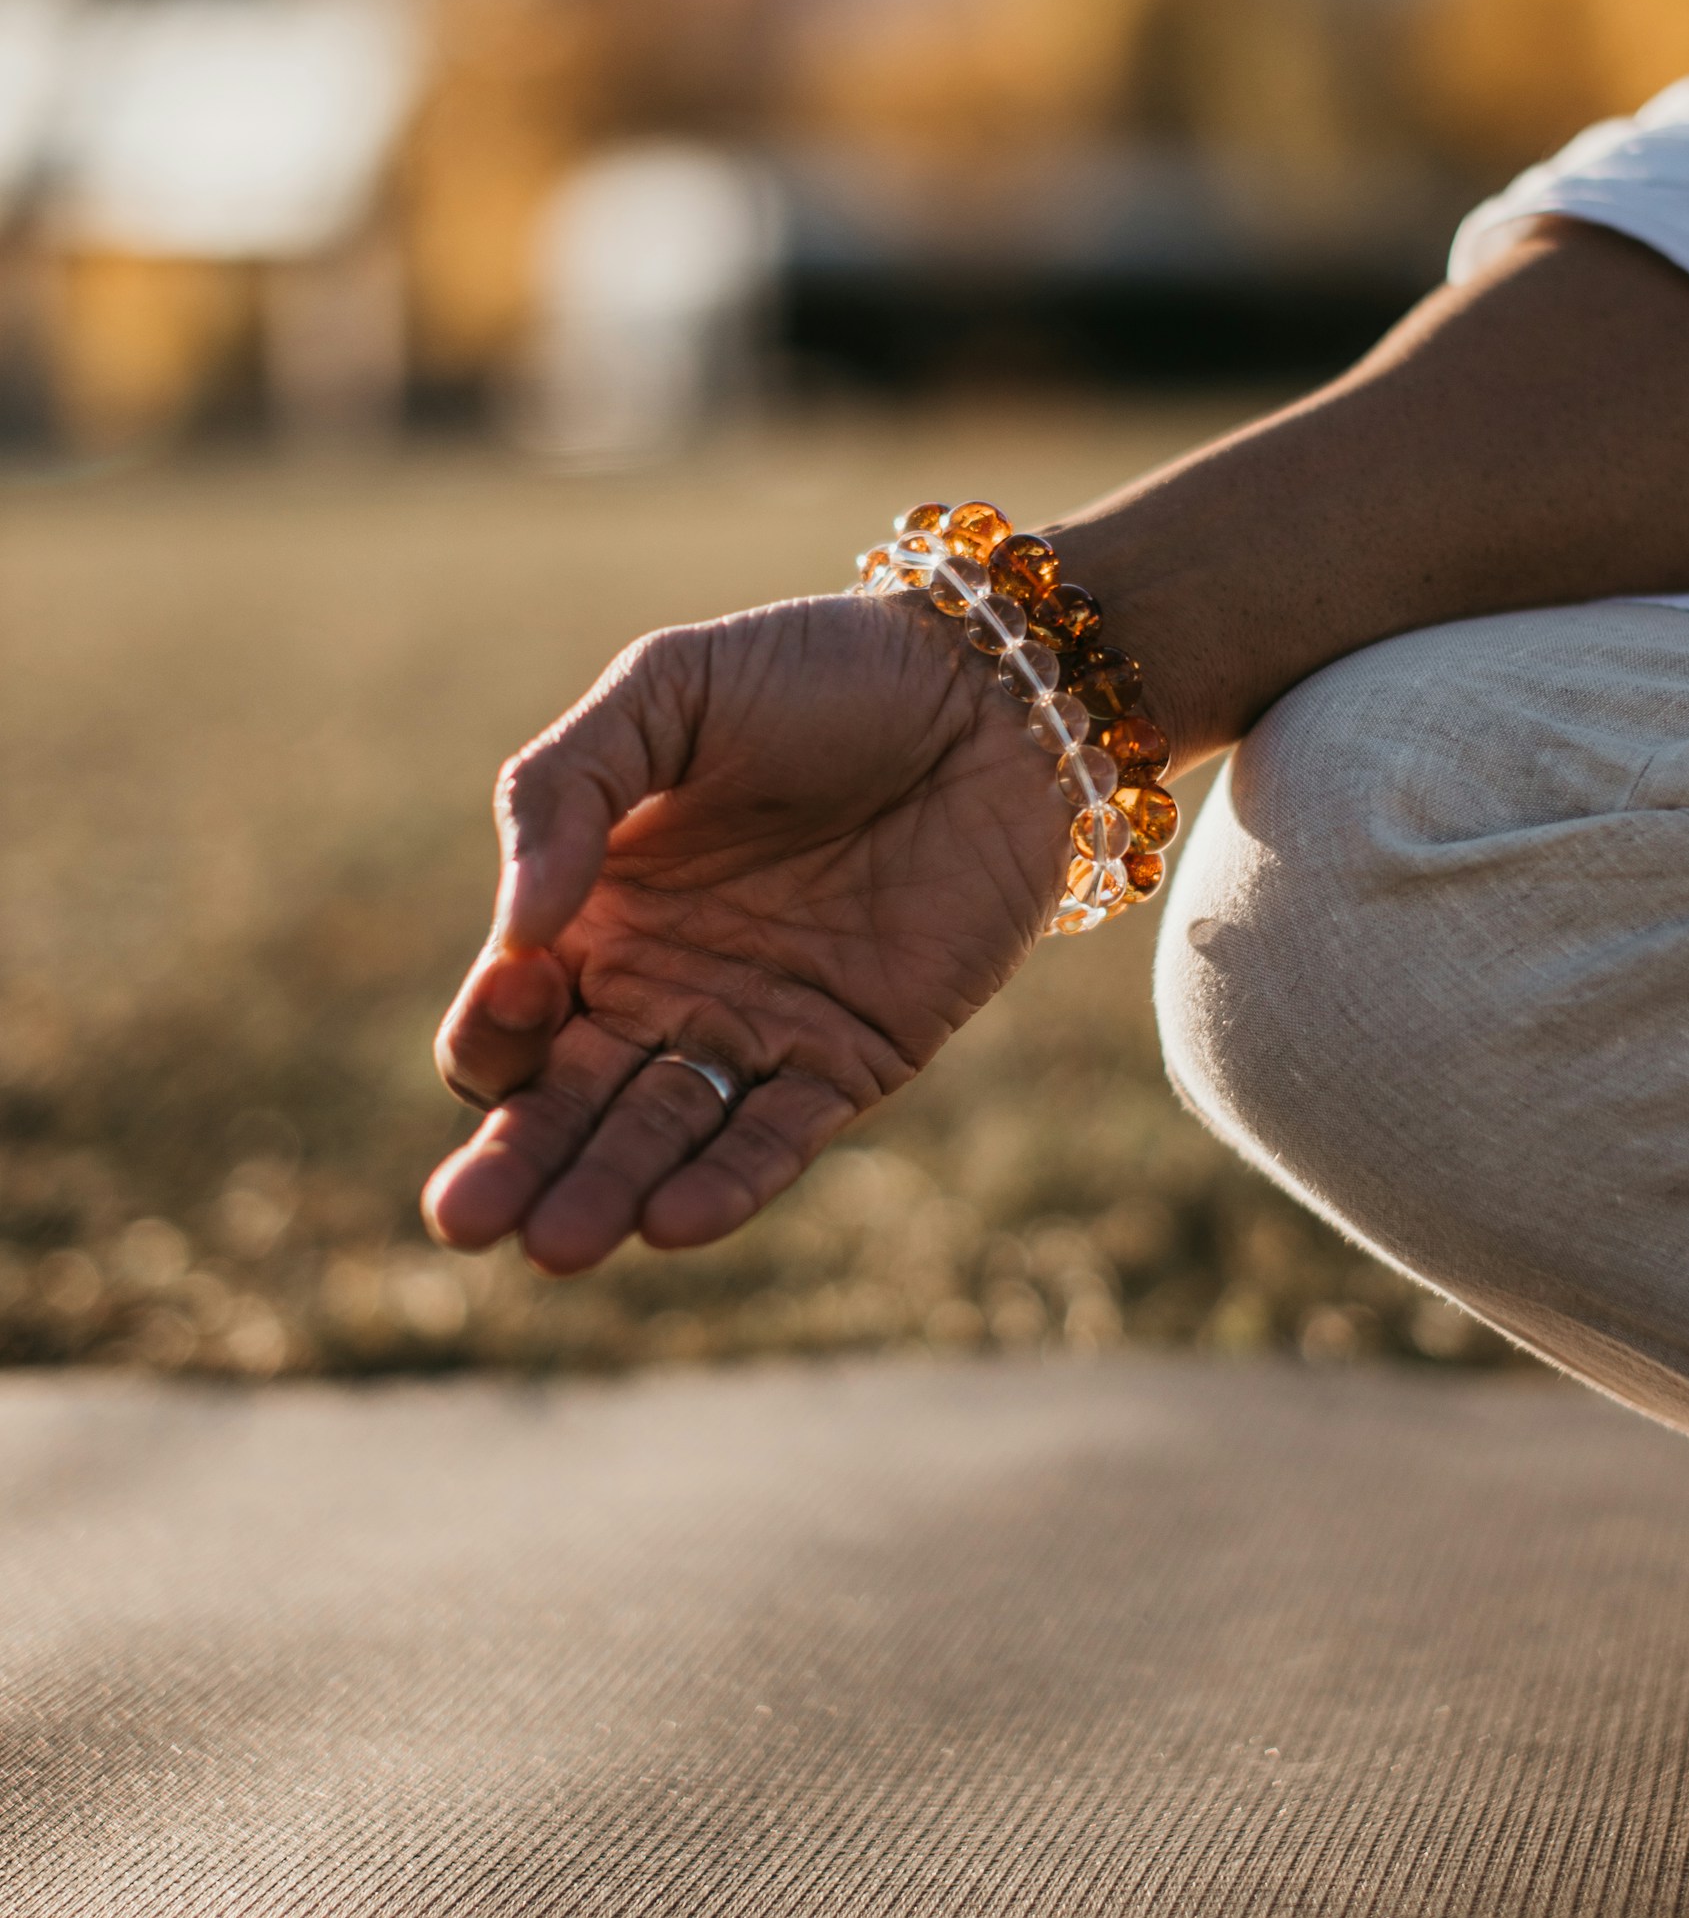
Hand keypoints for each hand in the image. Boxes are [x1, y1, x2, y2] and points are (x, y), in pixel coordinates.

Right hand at [423, 592, 1073, 1272]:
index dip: (492, 1026)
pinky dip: (730, 1184)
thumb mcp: (668, 691)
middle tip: (464, 1223)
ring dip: (607, 1194)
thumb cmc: (817, 671)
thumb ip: (565, 790)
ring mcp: (757, 1029)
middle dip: (511, 1167)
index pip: (509, 1018)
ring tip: (558, 1245)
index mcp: (597, 910)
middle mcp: (662, 988)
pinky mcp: (855, 1058)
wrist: (994, 688)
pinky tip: (674, 1222)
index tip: (522, 989)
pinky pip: (780, 1138)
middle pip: (564, 1107)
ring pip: (661, 1139)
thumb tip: (520, 932)